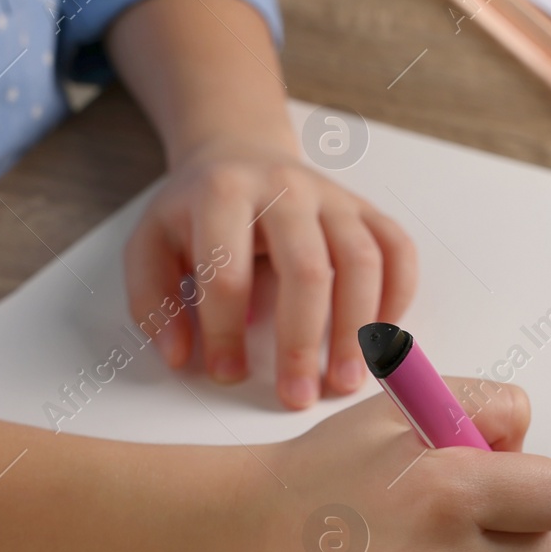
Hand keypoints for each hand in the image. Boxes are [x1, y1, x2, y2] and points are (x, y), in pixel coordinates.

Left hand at [123, 138, 416, 408]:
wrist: (239, 154)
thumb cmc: (196, 213)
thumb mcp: (151, 243)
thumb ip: (152, 300)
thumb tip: (181, 357)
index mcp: (224, 194)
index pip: (227, 272)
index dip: (225, 332)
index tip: (227, 374)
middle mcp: (286, 188)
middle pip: (307, 269)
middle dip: (302, 341)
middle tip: (298, 397)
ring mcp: (334, 196)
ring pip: (363, 261)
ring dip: (359, 329)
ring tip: (346, 381)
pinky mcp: (366, 208)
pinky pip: (399, 250)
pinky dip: (398, 296)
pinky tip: (380, 337)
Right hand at [241, 381, 550, 551]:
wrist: (251, 541)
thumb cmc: (330, 470)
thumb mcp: (403, 408)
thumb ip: (485, 406)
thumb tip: (530, 442)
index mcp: (449, 492)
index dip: (538, 483)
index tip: (509, 481)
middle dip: (524, 526)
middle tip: (473, 511)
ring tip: (433, 544)